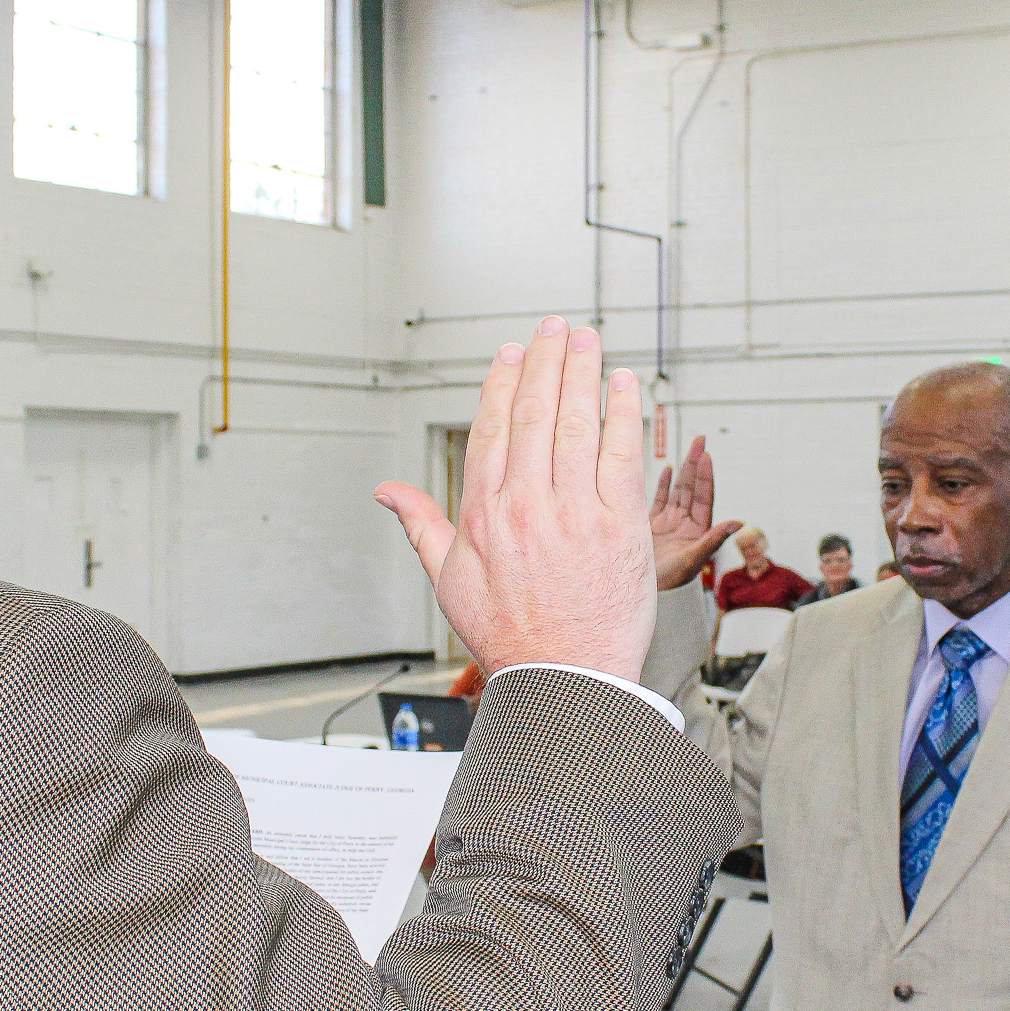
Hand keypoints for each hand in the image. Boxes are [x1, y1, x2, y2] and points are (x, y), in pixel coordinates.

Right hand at [376, 318, 655, 680]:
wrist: (564, 681)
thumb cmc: (509, 638)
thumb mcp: (449, 582)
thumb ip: (422, 525)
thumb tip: (386, 491)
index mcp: (484, 516)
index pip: (493, 430)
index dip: (503, 384)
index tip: (512, 355)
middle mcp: (526, 507)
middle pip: (535, 415)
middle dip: (546, 363)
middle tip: (555, 328)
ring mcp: (574, 514)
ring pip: (577, 426)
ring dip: (584, 374)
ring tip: (588, 340)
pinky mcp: (618, 528)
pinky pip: (621, 456)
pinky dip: (622, 415)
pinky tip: (623, 385)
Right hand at [650, 436, 742, 591]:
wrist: (646, 594)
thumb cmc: (671, 583)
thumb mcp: (693, 561)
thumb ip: (714, 540)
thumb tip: (739, 522)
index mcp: (698, 529)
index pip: (704, 496)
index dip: (706, 476)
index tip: (707, 455)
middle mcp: (685, 523)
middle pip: (692, 488)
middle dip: (696, 464)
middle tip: (700, 440)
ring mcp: (669, 523)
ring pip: (678, 490)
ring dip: (683, 470)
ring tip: (688, 450)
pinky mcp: (652, 526)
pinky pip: (660, 500)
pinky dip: (664, 484)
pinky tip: (668, 469)